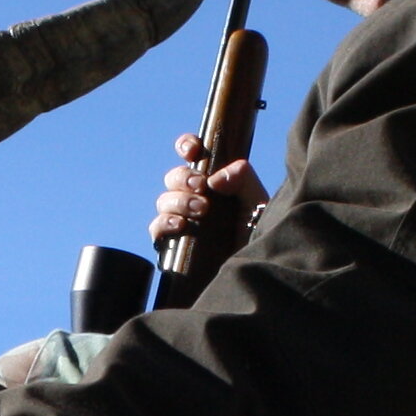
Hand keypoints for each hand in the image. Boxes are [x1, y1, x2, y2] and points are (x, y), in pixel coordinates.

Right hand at [151, 133, 267, 248]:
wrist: (253, 270)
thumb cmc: (257, 236)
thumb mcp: (258, 204)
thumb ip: (244, 180)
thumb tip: (216, 177)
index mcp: (213, 182)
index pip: (192, 155)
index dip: (187, 146)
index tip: (193, 150)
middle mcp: (195, 198)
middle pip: (174, 177)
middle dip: (184, 177)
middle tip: (201, 186)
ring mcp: (182, 220)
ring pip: (164, 200)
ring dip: (179, 200)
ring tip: (202, 210)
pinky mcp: (174, 244)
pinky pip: (156, 229)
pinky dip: (164, 223)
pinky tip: (180, 226)